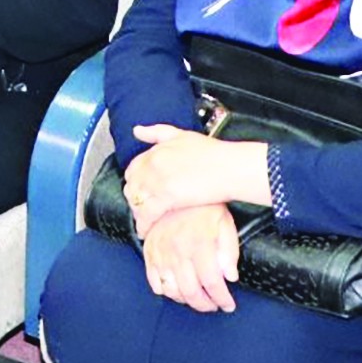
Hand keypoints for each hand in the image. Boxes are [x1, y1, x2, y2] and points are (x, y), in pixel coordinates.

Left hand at [125, 125, 271, 228]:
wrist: (230, 168)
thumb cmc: (213, 152)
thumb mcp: (182, 135)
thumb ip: (157, 133)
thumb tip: (137, 130)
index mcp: (156, 151)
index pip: (133, 168)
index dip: (135, 182)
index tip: (140, 191)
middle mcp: (153, 164)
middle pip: (132, 186)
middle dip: (134, 199)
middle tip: (141, 209)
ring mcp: (158, 181)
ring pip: (136, 201)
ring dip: (137, 214)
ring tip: (143, 222)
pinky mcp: (167, 197)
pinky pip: (147, 214)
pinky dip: (144, 225)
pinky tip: (145, 231)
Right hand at [139, 204, 241, 313]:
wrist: (177, 187)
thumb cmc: (204, 206)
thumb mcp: (225, 223)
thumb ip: (229, 251)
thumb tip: (230, 276)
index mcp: (199, 244)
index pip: (212, 282)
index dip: (222, 299)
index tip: (228, 305)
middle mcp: (178, 251)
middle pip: (190, 291)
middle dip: (205, 305)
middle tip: (214, 305)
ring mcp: (161, 252)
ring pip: (171, 290)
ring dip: (186, 300)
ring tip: (198, 298)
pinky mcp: (150, 250)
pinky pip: (153, 279)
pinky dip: (164, 290)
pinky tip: (176, 289)